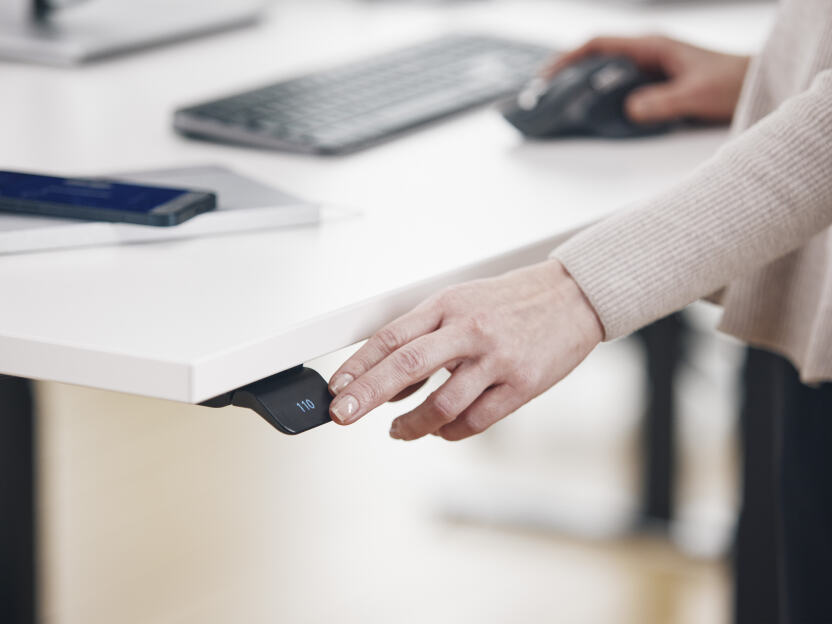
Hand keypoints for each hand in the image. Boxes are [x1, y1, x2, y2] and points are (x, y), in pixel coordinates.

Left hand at [327, 260, 602, 440]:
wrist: (573, 297)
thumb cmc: (512, 302)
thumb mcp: (462, 304)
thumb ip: (426, 340)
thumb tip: (391, 387)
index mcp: (449, 305)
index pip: (392, 336)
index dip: (358, 364)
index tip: (336, 388)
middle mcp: (469, 330)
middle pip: (406, 365)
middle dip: (367, 394)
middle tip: (343, 415)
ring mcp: (496, 359)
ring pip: (441, 404)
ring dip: (412, 425)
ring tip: (398, 431)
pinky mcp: (522, 385)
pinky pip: (476, 420)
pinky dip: (450, 431)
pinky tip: (441, 430)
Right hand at [545, 35, 749, 123]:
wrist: (755, 83)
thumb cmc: (731, 81)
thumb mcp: (696, 94)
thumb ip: (663, 102)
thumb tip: (630, 109)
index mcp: (651, 45)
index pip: (598, 44)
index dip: (568, 58)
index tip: (547, 76)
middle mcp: (646, 53)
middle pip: (595, 58)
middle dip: (566, 74)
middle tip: (543, 96)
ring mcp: (648, 68)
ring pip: (605, 75)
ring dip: (581, 89)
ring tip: (559, 108)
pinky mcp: (653, 84)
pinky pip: (618, 89)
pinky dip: (600, 99)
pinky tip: (592, 115)